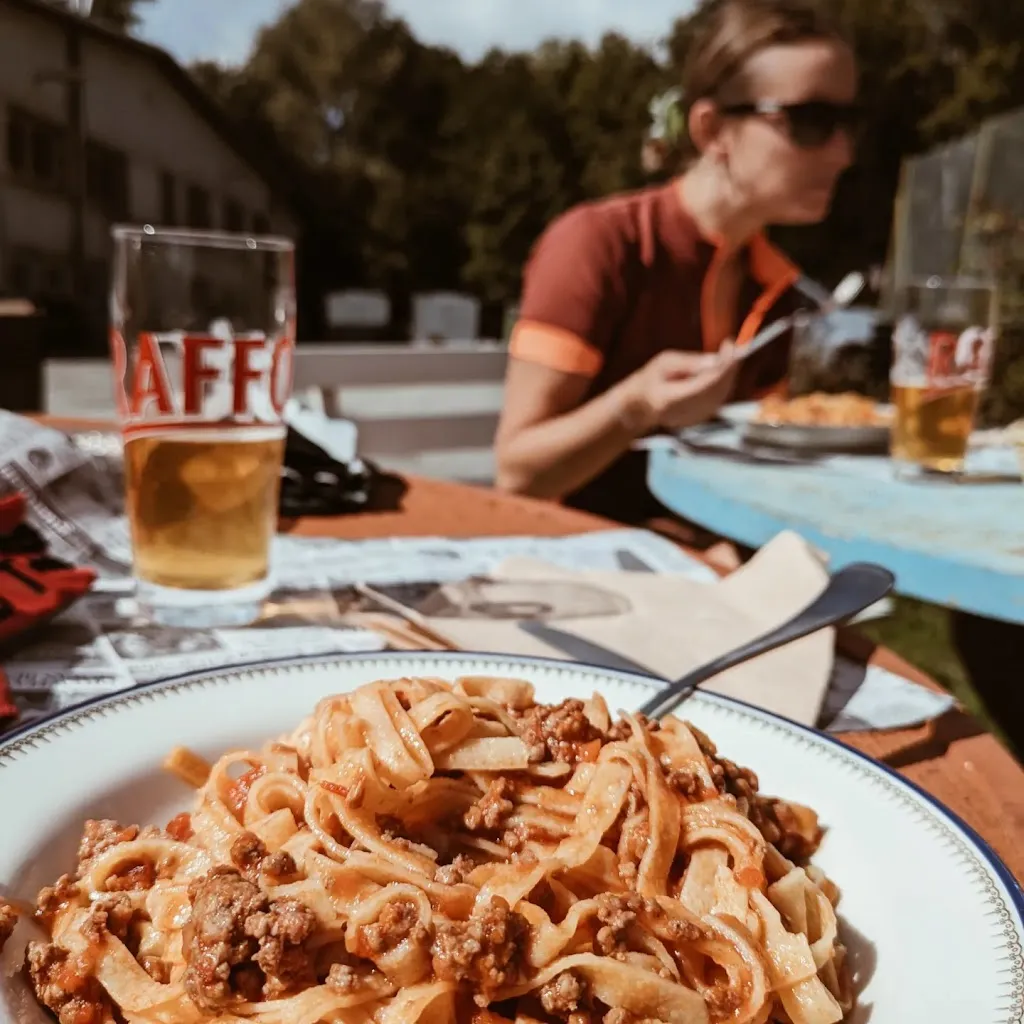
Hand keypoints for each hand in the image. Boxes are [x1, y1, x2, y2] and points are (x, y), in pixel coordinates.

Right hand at [619, 344, 739, 432]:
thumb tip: (716, 360)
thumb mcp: (665, 362)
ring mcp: (692, 419)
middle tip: (731, 347)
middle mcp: (683, 413)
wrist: (641, 405)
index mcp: (670, 399)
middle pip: (716, 390)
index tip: (729, 345)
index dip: (721, 366)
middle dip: (728, 367)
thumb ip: (690, 362)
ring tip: (725, 355)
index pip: (704, 384)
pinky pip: (718, 399)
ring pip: (721, 395)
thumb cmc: (651, 378)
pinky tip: (721, 369)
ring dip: (728, 374)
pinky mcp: (699, 419)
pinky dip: (724, 382)